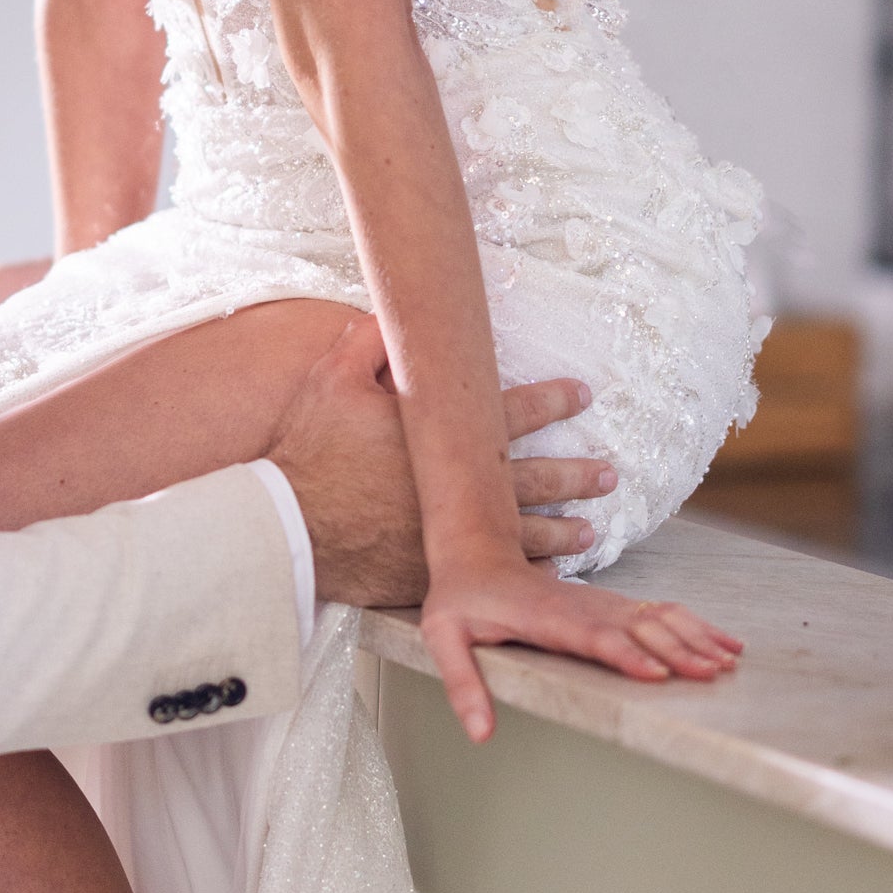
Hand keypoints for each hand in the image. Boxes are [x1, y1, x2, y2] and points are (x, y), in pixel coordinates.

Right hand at [268, 318, 613, 607]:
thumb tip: (390, 314)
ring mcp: (449, 533)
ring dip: (560, 529)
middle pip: (533, 477)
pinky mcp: (432, 571)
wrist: (286, 524)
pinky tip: (543, 578)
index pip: (512, 410)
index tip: (582, 397)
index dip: (553, 401)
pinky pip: (489, 573)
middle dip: (574, 474)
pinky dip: (520, 575)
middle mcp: (457, 486)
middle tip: (606, 473)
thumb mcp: (331, 380)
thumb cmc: (307, 452)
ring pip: (521, 531)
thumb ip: (368, 342)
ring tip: (589, 529)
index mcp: (442, 435)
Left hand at [420, 561, 741, 743]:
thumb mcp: (443, 638)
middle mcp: (582, 608)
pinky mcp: (610, 604)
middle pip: (638, 628)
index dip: (626, 654)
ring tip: (729, 660)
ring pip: (658, 617)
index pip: (594, 637)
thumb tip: (480, 733)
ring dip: (695, 637)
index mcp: (548, 618)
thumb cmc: (459, 598)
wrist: (475, 547)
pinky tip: (722, 642)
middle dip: (677, 650)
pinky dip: (694, 626)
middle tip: (713, 673)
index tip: (657, 674)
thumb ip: (462, 684)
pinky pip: (660, 612)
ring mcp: (600, 603)